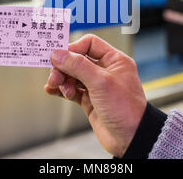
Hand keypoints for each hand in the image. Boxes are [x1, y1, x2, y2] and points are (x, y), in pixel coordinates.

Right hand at [44, 34, 146, 157]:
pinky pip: (71, 89)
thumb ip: (78, 66)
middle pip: (77, 60)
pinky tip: (52, 90)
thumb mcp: (101, 82)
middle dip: (64, 66)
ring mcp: (97, 86)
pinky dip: (61, 89)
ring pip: (73, 75)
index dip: (73, 48)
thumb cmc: (126, 109)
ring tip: (56, 86)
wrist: (130, 138)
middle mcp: (105, 71)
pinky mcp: (89, 100)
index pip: (89, 44)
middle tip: (54, 75)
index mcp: (114, 60)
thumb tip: (58, 54)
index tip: (59, 56)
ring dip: (62, 79)